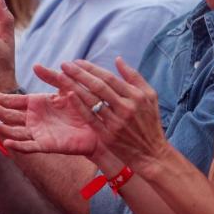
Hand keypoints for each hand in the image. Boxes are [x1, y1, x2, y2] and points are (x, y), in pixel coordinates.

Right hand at [0, 84, 97, 155]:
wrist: (97, 123)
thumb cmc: (82, 105)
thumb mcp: (66, 87)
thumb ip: (52, 77)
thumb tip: (35, 65)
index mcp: (37, 104)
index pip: (13, 100)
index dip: (0, 98)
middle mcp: (34, 118)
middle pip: (10, 115)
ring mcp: (39, 132)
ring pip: (16, 131)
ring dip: (4, 129)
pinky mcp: (47, 144)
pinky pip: (29, 146)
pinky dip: (18, 145)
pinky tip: (8, 142)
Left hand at [59, 58, 168, 174]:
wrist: (151, 153)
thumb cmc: (150, 122)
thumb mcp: (150, 96)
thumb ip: (134, 77)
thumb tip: (118, 60)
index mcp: (136, 96)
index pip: (109, 78)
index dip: (92, 68)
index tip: (77, 62)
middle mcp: (126, 108)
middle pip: (98, 87)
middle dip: (79, 74)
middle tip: (64, 65)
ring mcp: (116, 122)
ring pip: (92, 101)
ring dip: (75, 87)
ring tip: (61, 77)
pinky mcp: (108, 136)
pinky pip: (90, 118)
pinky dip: (79, 106)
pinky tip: (69, 95)